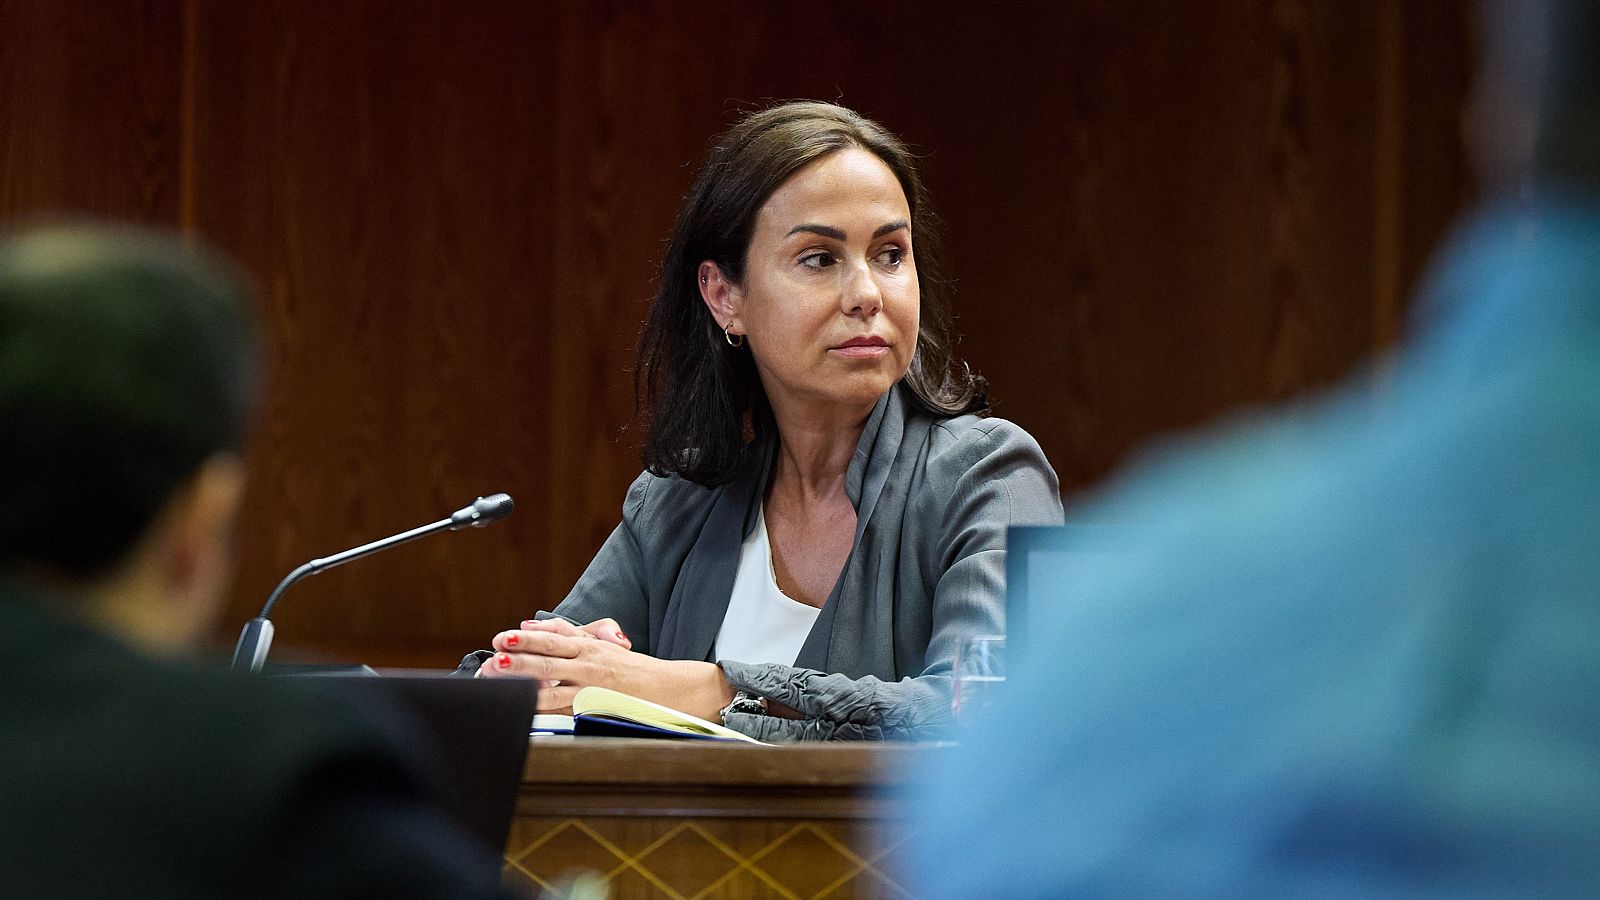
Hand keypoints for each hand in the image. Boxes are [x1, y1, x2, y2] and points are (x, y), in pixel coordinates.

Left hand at [477, 618, 733, 718]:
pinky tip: (525, 708)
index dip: (528, 637)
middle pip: (550, 658)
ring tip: (502, 678)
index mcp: (590, 646)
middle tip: (495, 656)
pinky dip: (543, 708)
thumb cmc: (632, 668)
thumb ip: (569, 630)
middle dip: (520, 657)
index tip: (503, 637)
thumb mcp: (604, 642)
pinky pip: (564, 710)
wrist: (672, 689)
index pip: (555, 637)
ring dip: (524, 683)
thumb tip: (532, 622)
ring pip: (552, 685)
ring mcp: (592, 689)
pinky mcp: (596, 710)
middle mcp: (590, 665)